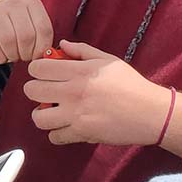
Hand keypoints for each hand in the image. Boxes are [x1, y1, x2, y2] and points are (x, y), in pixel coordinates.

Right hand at [0, 0, 53, 63]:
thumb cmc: (17, 18)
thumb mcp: (33, 19)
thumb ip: (42, 35)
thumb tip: (46, 55)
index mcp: (33, 4)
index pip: (43, 29)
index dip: (42, 48)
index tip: (38, 55)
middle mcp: (15, 5)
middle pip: (26, 36)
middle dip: (27, 53)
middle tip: (25, 56)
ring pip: (9, 41)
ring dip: (13, 55)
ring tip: (15, 55)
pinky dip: (0, 57)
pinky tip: (3, 55)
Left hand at [24, 41, 173, 145]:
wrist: (150, 112)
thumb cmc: (130, 84)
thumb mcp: (107, 60)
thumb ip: (82, 51)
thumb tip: (61, 45)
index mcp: (79, 72)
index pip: (38, 68)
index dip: (36, 69)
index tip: (43, 73)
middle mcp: (73, 92)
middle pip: (32, 91)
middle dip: (34, 90)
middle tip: (44, 92)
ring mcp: (76, 115)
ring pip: (38, 118)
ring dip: (41, 114)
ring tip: (51, 111)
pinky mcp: (81, 133)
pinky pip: (55, 136)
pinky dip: (57, 133)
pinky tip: (65, 126)